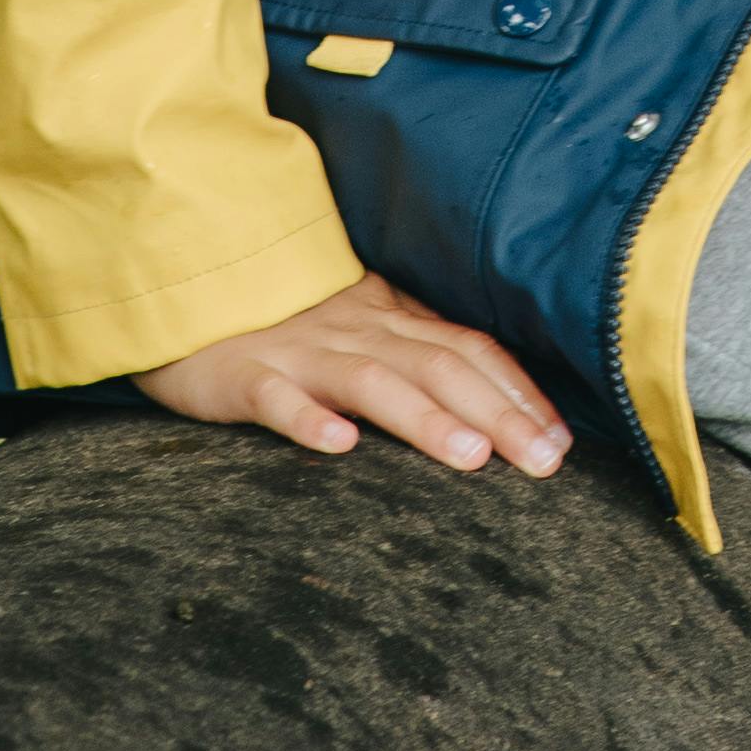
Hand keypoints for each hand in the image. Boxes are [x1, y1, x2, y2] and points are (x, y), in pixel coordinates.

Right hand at [138, 268, 571, 476]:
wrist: (189, 286)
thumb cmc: (285, 321)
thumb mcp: (360, 326)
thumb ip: (415, 352)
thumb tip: (492, 397)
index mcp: (389, 320)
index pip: (469, 350)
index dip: (518, 393)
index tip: (561, 441)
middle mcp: (357, 331)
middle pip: (439, 367)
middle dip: (499, 414)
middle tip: (546, 464)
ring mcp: (301, 352)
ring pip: (373, 381)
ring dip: (425, 417)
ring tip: (471, 457)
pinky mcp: (244, 376)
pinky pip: (278, 397)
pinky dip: (309, 418)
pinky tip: (339, 447)